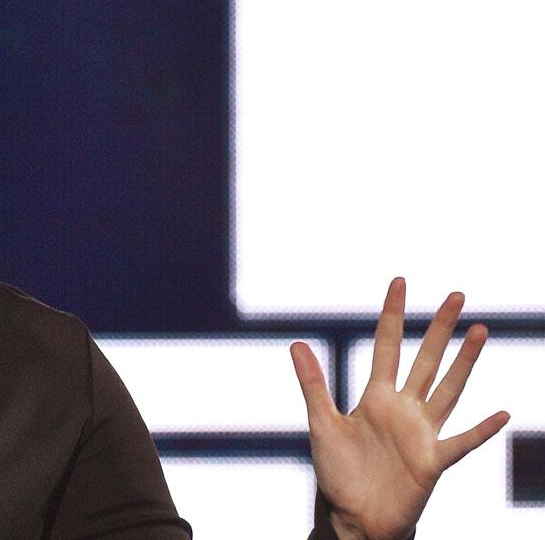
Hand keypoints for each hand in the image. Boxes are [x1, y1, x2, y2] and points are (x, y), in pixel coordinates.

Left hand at [290, 277, 509, 539]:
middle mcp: (403, 409)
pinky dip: (481, 430)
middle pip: (425, 360)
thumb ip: (313, 384)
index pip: (386, 346)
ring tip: (479, 330)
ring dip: (464, 362)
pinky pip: (461, 442)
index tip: (400, 282)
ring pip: (448, 389)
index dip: (392, 315)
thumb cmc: (340, 472)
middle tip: (456, 295)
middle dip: (439, 328)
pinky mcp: (432, 461)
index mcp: (376, 397)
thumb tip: (296, 343)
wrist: (354, 517)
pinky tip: (502, 413)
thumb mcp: (322, 423)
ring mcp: (421, 433)